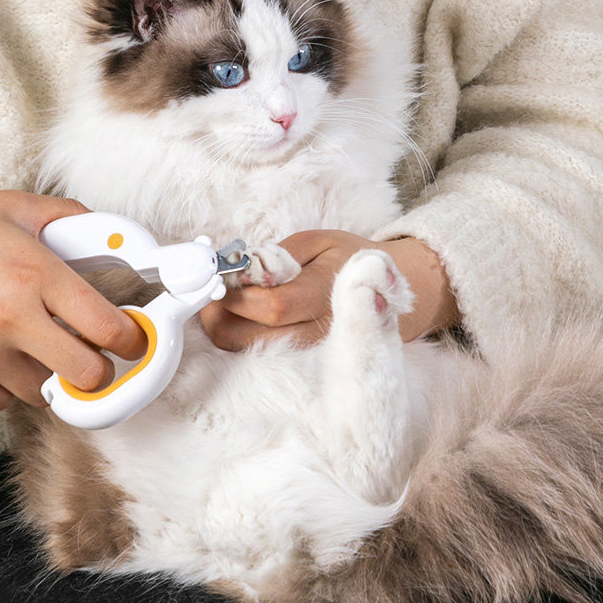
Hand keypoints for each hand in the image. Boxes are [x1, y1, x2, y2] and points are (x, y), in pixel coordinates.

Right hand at [0, 191, 147, 410]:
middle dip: (99, 368)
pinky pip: (2, 401)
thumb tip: (112, 231)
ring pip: (45, 393)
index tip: (133, 340)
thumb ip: (70, 218)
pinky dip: (9, 386)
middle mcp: (9, 316)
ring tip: (39, 347)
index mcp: (35, 273)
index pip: (107, 327)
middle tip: (93, 354)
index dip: (132, 339)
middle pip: (86, 375)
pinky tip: (3, 356)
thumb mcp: (16, 208)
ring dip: (52, 376)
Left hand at [199, 229, 458, 350]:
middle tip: (212, 290)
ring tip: (224, 300)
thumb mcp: (320, 241)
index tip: (222, 276)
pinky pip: (255, 354)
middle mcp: (316, 334)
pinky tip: (239, 315)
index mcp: (325, 297)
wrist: (390, 290)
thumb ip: (282, 254)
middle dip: (218, 313)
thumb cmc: (350, 259)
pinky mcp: (298, 361)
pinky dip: (237, 335)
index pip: (272, 306)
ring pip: (245, 350)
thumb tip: (245, 269)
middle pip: (248, 337)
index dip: (237, 294)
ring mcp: (307, 354)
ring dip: (223, 325)